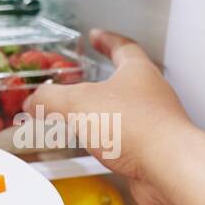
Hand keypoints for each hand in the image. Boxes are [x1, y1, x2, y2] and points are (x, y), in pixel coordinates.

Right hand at [23, 29, 193, 204]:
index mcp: (138, 71)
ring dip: (107, 114)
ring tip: (86, 118)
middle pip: (128, 79)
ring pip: (128, 112)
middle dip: (106, 79)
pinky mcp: (154, 151)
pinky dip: (111, 143)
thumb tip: (35, 100)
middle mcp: (151, 94)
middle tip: (88, 79)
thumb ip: (52, 99)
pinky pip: (128, 141)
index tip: (97, 36)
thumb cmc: (137, 127)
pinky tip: (99, 151)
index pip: (123, 46)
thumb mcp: (79, 104)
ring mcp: (155, 123)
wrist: (168, 167)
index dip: (107, 40)